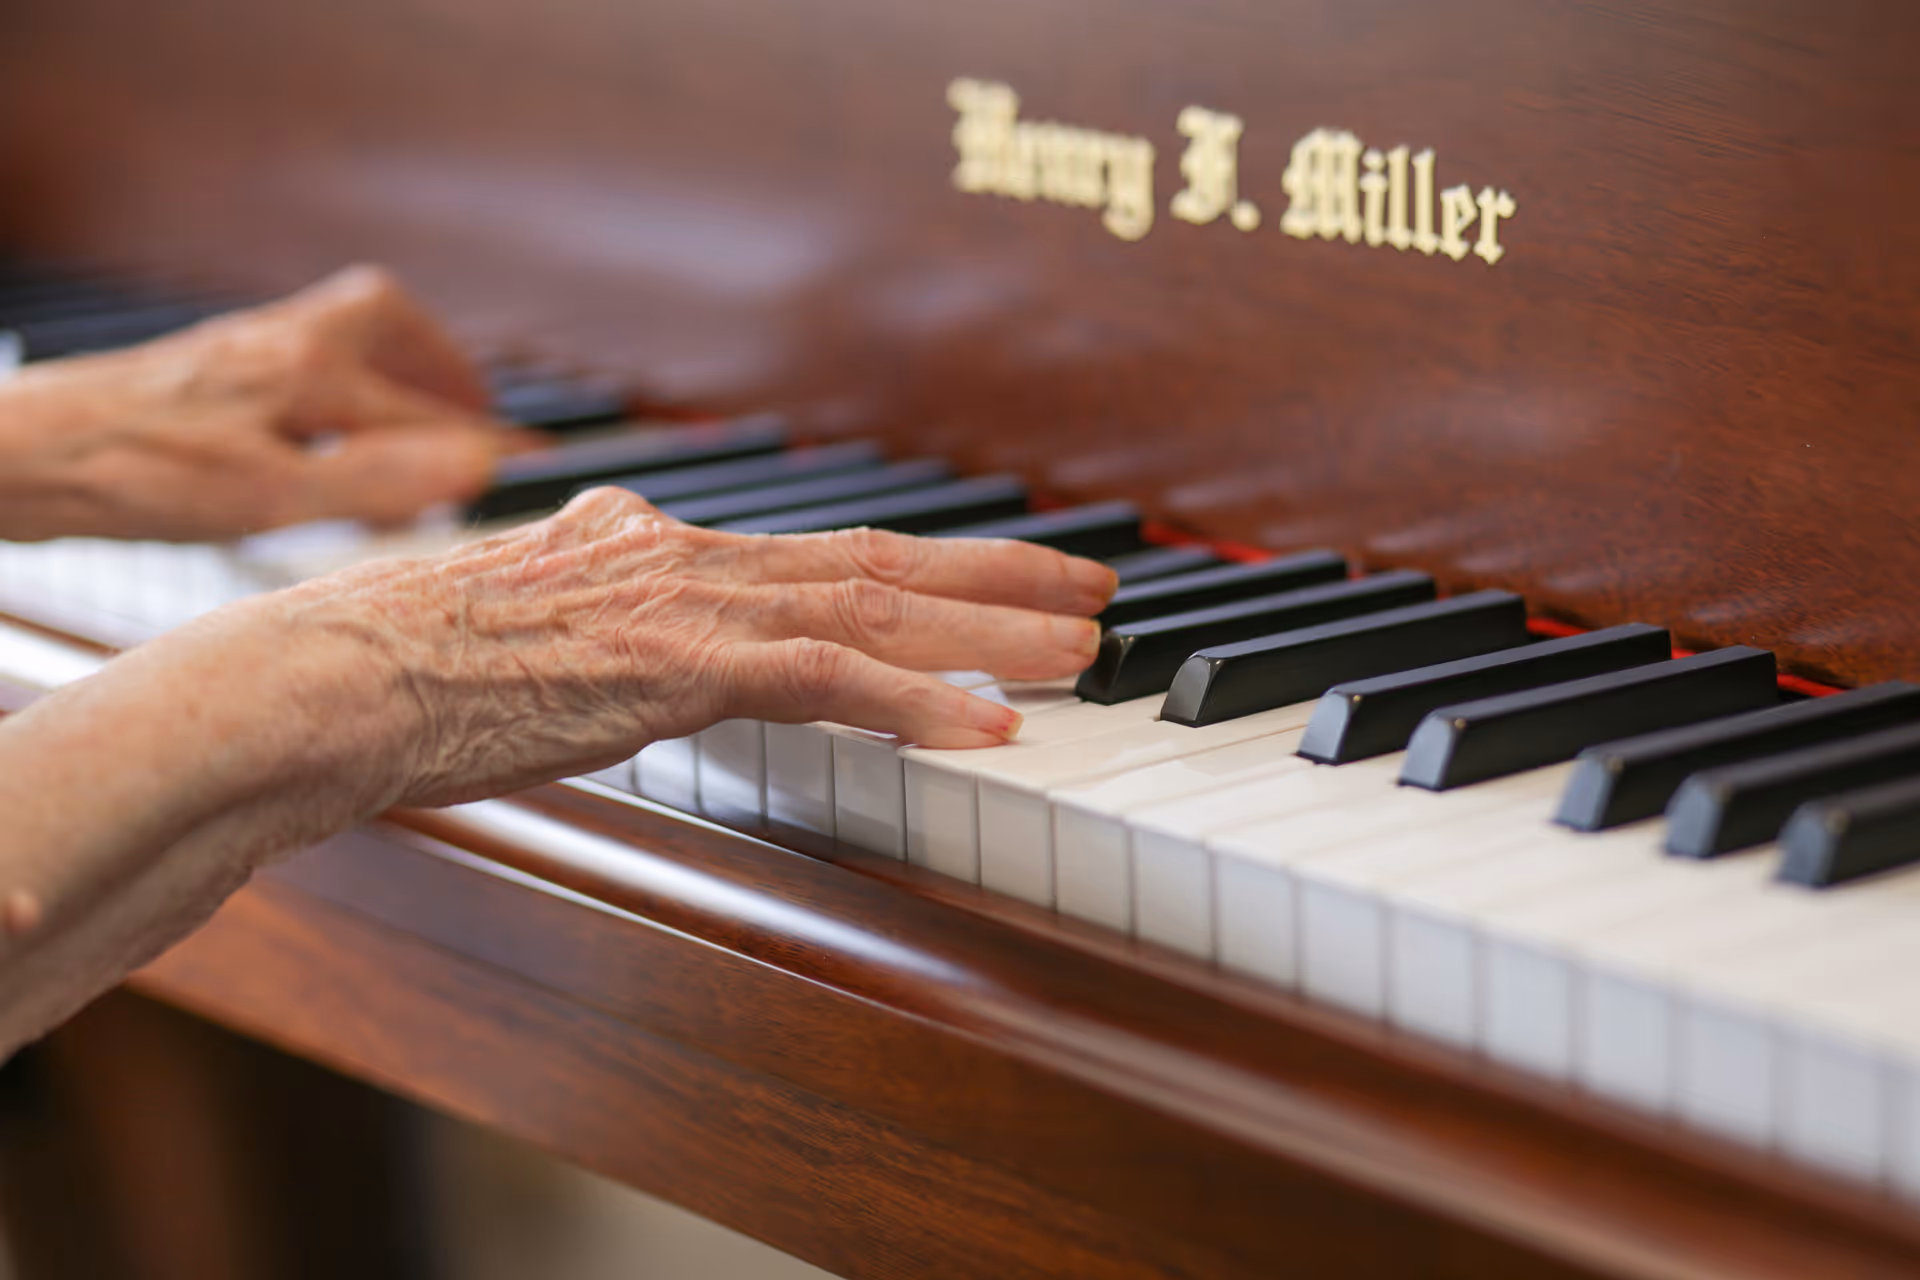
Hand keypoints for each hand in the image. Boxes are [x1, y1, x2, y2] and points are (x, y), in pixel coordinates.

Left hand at [0, 266, 507, 541]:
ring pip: (338, 331)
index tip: (533, 462)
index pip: (422, 409)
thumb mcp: (271, 497)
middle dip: (439, 359)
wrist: (25, 455)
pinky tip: (327, 429)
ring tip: (414, 416)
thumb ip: (378, 479)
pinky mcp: (208, 368)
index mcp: (309, 372)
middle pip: (384, 321)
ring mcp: (241, 349)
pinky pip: (300, 354)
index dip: (483, 441)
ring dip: (388, 362)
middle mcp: (281, 343)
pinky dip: (339, 380)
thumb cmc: (136, 477)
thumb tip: (473, 465)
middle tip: (473, 406)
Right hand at [256, 488, 1119, 808]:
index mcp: (663, 545)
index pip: (833, 550)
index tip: (1014, 574)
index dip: (940, 563)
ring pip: (877, 607)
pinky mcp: (675, 663)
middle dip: (1001, 579)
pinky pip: (828, 679)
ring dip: (991, 632)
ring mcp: (688, 602)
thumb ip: (601, 590)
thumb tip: (632, 574)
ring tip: (1081, 650)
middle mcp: (692, 555)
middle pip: (881, 563)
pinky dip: (918, 700)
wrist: (330, 677)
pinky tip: (992, 725)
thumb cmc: (410, 663)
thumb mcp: (526, 610)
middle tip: (1094, 592)